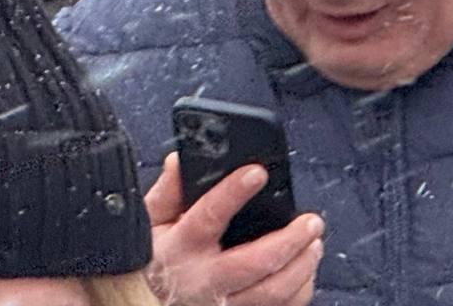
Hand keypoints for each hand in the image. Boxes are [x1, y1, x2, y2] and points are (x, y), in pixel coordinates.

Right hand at [147, 154, 323, 305]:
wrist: (139, 305)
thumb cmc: (149, 265)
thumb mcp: (149, 226)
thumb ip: (169, 193)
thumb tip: (180, 160)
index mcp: (180, 248)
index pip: (206, 218)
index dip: (232, 194)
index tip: (256, 173)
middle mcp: (201, 280)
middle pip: (252, 264)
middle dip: (288, 240)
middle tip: (310, 221)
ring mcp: (219, 305)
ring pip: (270, 293)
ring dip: (300, 266)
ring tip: (313, 242)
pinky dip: (299, 290)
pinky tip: (305, 270)